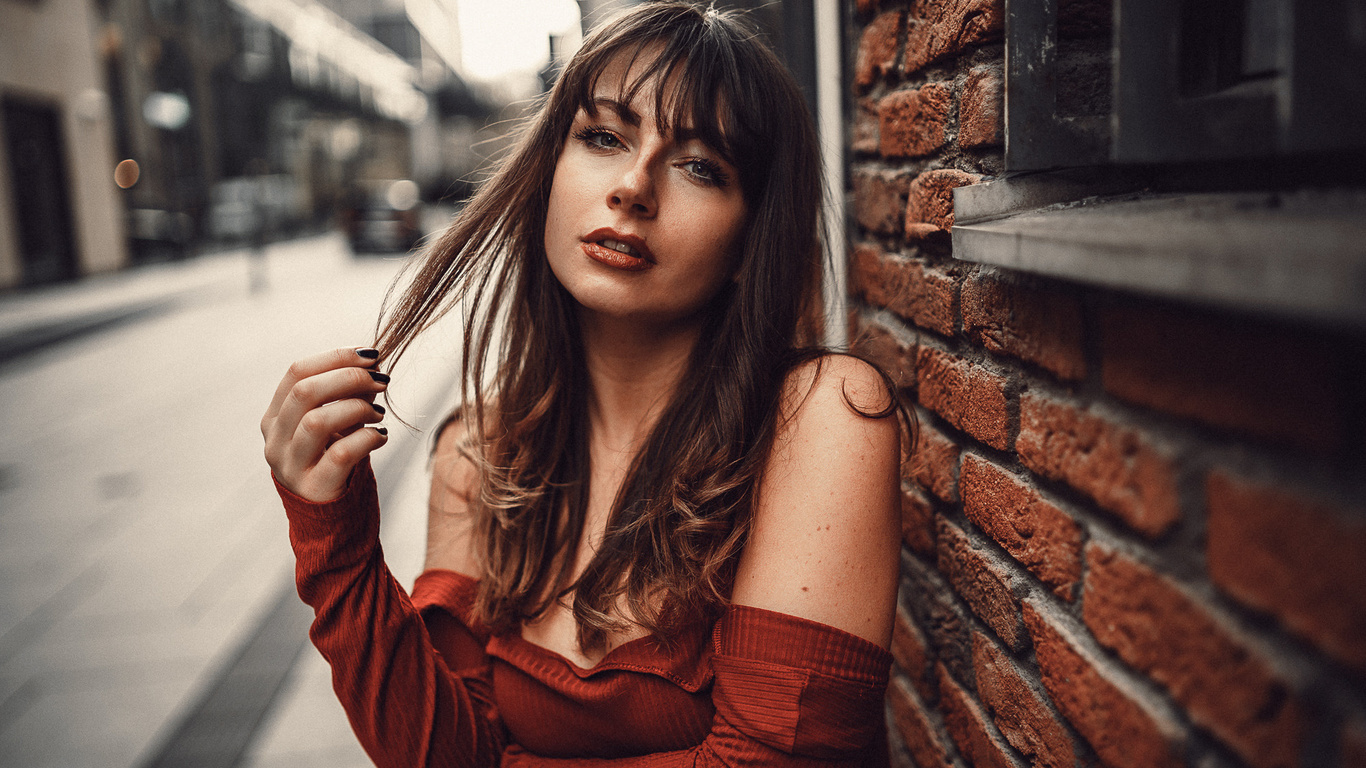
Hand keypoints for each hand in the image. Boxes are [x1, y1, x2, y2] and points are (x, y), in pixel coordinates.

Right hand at [262, 347, 390, 501]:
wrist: (330, 519)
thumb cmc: (333, 461)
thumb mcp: (332, 424)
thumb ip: (344, 395)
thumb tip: (372, 362)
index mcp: (274, 418)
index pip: (296, 372)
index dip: (335, 357)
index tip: (370, 355)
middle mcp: (275, 441)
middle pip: (305, 392)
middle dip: (349, 378)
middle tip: (380, 381)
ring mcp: (290, 466)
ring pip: (317, 421)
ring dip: (357, 408)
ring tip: (378, 413)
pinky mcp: (314, 488)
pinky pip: (341, 454)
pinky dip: (367, 438)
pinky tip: (381, 436)